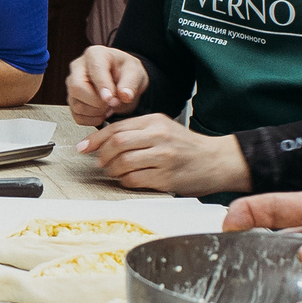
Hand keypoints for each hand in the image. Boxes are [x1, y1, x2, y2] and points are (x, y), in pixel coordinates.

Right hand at [65, 44, 146, 128]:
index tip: (111, 99)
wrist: (122, 80)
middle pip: (77, 88)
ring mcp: (72, 85)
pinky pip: (77, 117)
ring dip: (97, 112)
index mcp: (95, 54)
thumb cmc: (126, 72)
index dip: (102, 87)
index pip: (94, 70)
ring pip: (77, 105)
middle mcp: (78, 68)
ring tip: (110, 106)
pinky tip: (102, 112)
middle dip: (97, 102)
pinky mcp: (72, 100)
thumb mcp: (135, 73)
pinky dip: (92, 120)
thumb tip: (124, 96)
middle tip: (113, 103)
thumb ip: (130, 83)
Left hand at [77, 112, 248, 194]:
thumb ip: (138, 131)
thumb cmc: (189, 147)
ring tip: (114, 171)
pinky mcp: (166, 177)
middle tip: (99, 162)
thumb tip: (104, 141)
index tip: (83, 147)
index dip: (95, 139)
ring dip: (112, 170)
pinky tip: (128, 179)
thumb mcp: (164, 128)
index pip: (116, 128)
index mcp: (155, 121)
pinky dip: (125, 181)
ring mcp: (163, 157)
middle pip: (116, 144)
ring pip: (123, 163)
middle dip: (101, 155)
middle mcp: (158, 136)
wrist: (218, 161)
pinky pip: (134, 180)